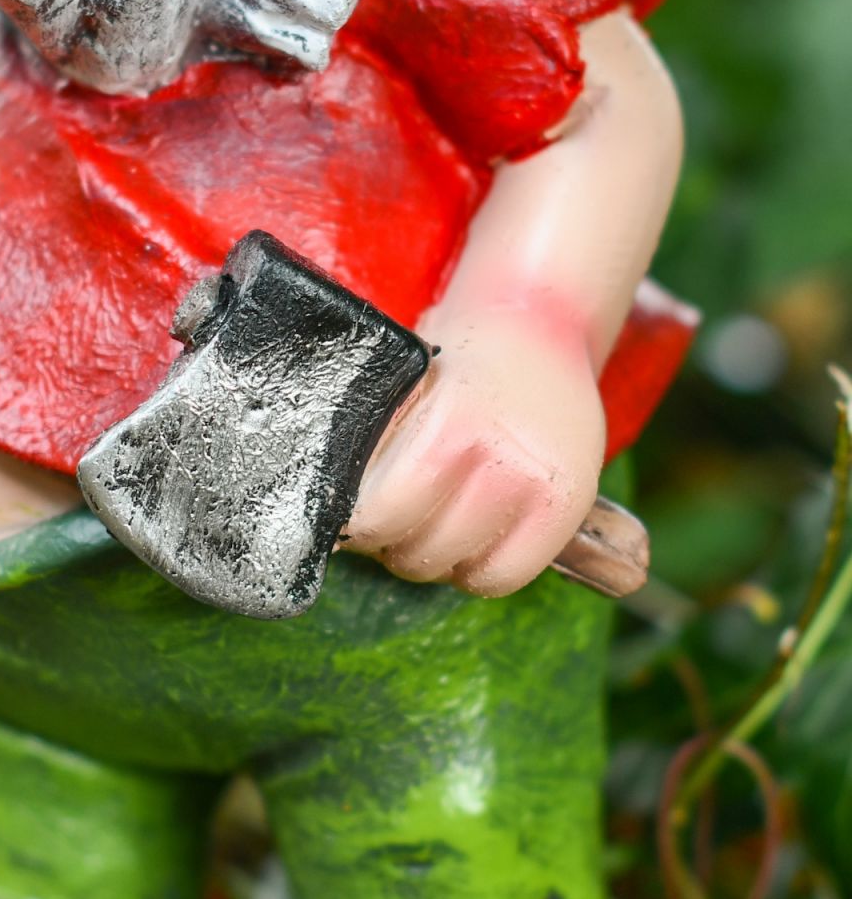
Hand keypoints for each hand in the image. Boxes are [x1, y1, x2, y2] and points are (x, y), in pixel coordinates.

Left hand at [344, 307, 605, 596]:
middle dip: (391, 542)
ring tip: (429, 520)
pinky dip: (477, 569)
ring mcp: (541, 487)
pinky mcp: (568, 507)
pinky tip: (468, 536)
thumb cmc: (456, 358)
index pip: (385, 513)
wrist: (538, 322)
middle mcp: (503, 459)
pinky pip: (505, 576)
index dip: (360, 524)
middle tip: (389, 518)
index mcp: (450, 424)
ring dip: (433, 557)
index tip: (351, 514)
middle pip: (419, 549)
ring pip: (459, 569)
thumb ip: (373, 443)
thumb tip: (329, 503)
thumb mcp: (403, 385)